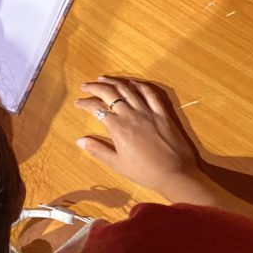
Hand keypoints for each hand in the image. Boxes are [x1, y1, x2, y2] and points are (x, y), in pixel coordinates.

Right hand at [74, 77, 201, 195]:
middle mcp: (130, 115)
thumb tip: (79, 140)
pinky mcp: (162, 113)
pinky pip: (150, 94)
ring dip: (113, 82)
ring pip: (127, 90)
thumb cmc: (144, 172)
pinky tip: (132, 82)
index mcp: (117, 127)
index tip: (77, 103)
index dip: (84, 103)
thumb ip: (97, 150)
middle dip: (94, 87)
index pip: (96, 108)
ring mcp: (147, 112)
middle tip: (85, 86)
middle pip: (109, 93)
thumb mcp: (117, 164)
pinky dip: (139, 85)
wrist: (175, 174)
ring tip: (102, 79)